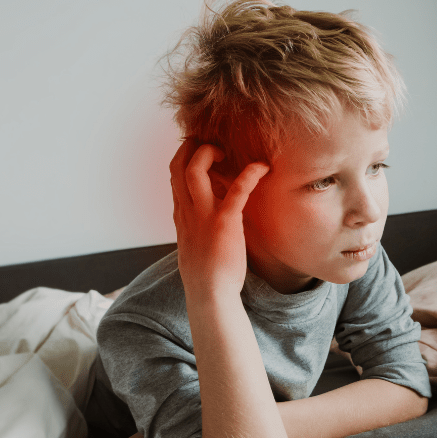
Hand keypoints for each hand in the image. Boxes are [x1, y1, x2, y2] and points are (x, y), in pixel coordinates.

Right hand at [169, 139, 268, 302]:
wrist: (210, 294)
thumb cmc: (205, 274)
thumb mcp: (192, 242)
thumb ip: (195, 223)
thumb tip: (202, 214)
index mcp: (182, 215)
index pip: (174, 176)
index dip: (184, 156)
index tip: (198, 149)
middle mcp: (187, 211)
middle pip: (178, 165)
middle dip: (192, 146)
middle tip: (211, 142)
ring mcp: (204, 215)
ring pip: (196, 170)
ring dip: (210, 152)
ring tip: (227, 152)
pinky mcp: (225, 222)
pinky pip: (236, 190)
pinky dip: (250, 174)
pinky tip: (262, 167)